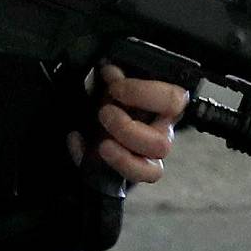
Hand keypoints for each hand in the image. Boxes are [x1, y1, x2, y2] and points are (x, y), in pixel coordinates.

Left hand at [71, 61, 188, 185]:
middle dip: (127, 129)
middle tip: (104, 113)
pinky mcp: (128, 171)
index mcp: (168, 108)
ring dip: (121, 156)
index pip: (173, 101)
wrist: (105, 113)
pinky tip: (77, 141)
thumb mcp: (121, 83)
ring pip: (151, 171)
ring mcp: (148, 158)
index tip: (116, 87)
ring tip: (101, 142)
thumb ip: (118, 79)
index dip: (143, 94)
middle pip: (161, 144)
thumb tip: (109, 70)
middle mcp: (163, 134)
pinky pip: (123, 180)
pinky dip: (91, 159)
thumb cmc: (120, 97)